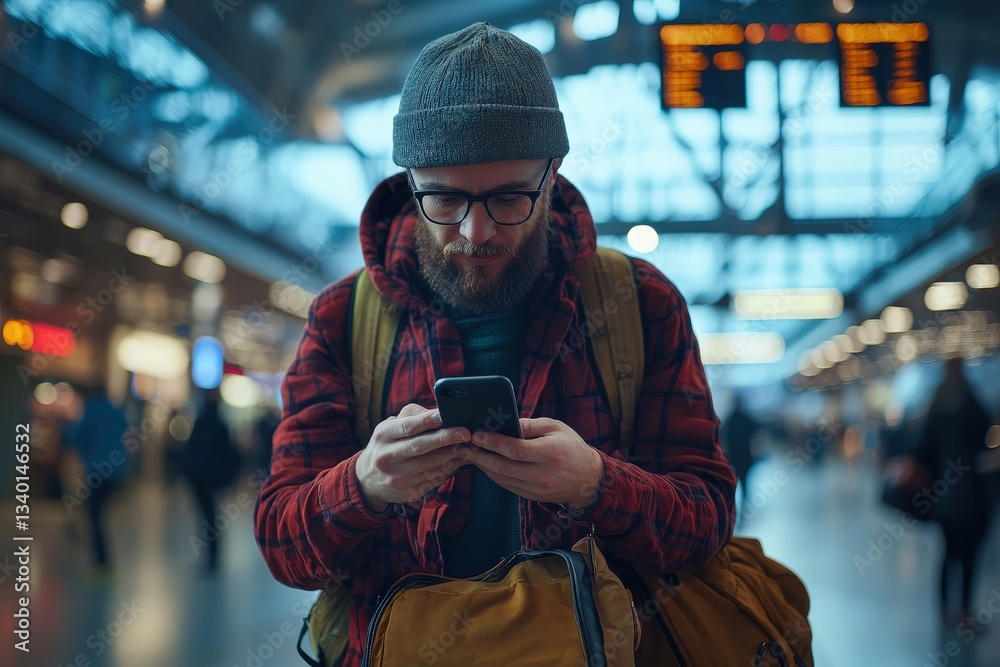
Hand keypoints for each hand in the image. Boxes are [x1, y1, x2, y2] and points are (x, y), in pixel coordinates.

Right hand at [355, 403, 470, 511]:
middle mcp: (387, 457)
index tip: (447, 414)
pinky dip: (449, 470)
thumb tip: (439, 411)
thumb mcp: (390, 427)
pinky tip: (459, 462)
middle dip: (445, 438)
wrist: (368, 480)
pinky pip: (434, 480)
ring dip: (453, 455)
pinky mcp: (408, 493)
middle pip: (420, 446)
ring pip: (431, 465)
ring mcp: (397, 477)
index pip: (408, 426)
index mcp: (383, 435)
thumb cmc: (386, 445)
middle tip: (465, 432)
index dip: (428, 420)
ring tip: (468, 446)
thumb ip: (413, 416)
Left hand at [459, 418, 603, 509]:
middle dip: (479, 455)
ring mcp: (536, 489)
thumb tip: (507, 421)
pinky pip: (506, 485)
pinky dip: (492, 474)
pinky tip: (483, 463)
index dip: (492, 442)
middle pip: (502, 466)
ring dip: (482, 465)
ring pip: (501, 478)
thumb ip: (531, 425)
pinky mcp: (531, 496)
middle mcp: (542, 474)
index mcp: (550, 454)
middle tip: (463, 445)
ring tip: (468, 452)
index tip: (476, 434)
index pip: (514, 449)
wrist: (588, 480)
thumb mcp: (557, 428)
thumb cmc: (572, 447)